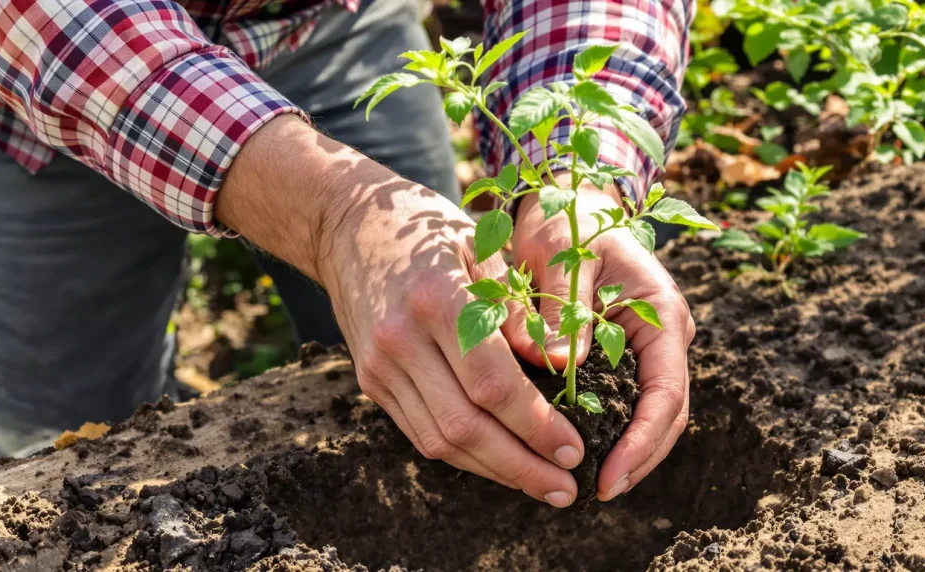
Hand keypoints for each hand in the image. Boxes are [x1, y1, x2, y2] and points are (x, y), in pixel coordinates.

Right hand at [217, 116, 583, 507]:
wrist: (349, 226)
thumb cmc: (431, 228)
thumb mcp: (484, 248)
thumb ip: (519, 308)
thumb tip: (561, 368)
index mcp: (437, 299)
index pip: (492, 383)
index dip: (536, 425)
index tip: (574, 450)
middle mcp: (400, 340)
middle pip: (465, 425)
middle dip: (521, 465)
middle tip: (567, 489)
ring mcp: (379, 366)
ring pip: (440, 440)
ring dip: (495, 471)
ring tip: (542, 485)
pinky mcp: (371, 382)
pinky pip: (421, 432)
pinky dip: (464, 455)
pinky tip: (501, 464)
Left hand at [509, 176, 694, 501]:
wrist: (568, 203)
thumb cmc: (563, 223)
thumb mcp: (558, 259)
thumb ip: (561, 309)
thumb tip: (560, 366)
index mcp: (660, 309)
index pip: (666, 390)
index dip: (643, 440)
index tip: (610, 475)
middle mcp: (664, 332)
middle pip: (667, 411)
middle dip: (640, 457)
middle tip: (600, 491)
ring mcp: (649, 343)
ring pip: (653, 411)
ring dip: (630, 450)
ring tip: (595, 484)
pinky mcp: (628, 351)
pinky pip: (631, 399)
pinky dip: (615, 430)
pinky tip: (585, 451)